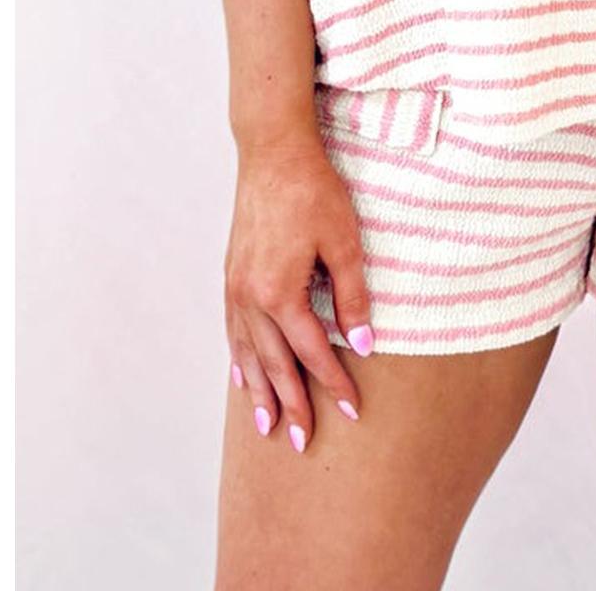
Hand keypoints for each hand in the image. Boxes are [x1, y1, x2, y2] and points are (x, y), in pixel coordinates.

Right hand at [225, 132, 374, 452]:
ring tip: (266, 426)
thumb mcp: (343, 241)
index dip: (333, 384)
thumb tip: (363, 343)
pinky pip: (233, 330)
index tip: (351, 411)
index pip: (312, 353)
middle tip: (302, 443)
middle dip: (290, 405)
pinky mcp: (232, 275)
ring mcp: (236, 288)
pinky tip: (240, 375)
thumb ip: (352, 296)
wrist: (273, 152)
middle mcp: (251, 298)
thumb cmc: (313, 190)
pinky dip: (238, 358)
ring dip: (257, 391)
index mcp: (280, 294)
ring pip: (247, 353)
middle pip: (273, 364)